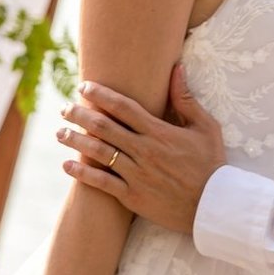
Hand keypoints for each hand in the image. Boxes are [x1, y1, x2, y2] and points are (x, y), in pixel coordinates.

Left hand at [58, 65, 227, 233]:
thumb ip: (186, 99)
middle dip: (81, 115)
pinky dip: (83, 174)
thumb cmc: (211, 164)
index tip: (84, 86)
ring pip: (99, 153)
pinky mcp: (133, 197)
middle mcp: (144, 151)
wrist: (214, 206)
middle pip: (104, 127)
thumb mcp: (206, 127)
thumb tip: (176, 68)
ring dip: (76, 141)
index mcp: (159, 132)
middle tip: (64, 108)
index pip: (123, 107)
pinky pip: (102, 183)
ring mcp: (137, 175)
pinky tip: (66, 165)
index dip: (100, 95)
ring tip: (60, 133)